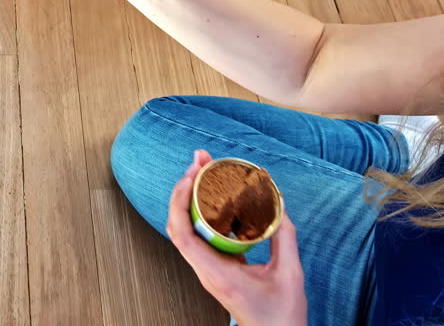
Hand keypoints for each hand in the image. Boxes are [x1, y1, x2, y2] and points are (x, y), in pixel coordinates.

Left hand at [167, 151, 307, 325]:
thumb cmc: (280, 316)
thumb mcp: (290, 274)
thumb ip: (284, 238)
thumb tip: (279, 205)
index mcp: (217, 273)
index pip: (183, 233)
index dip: (180, 200)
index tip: (191, 175)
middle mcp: (206, 271)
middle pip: (180, 224)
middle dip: (184, 188)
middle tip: (200, 160)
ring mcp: (208, 270)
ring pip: (188, 229)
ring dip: (191, 198)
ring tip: (204, 169)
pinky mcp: (216, 269)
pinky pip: (202, 236)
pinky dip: (204, 213)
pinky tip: (216, 196)